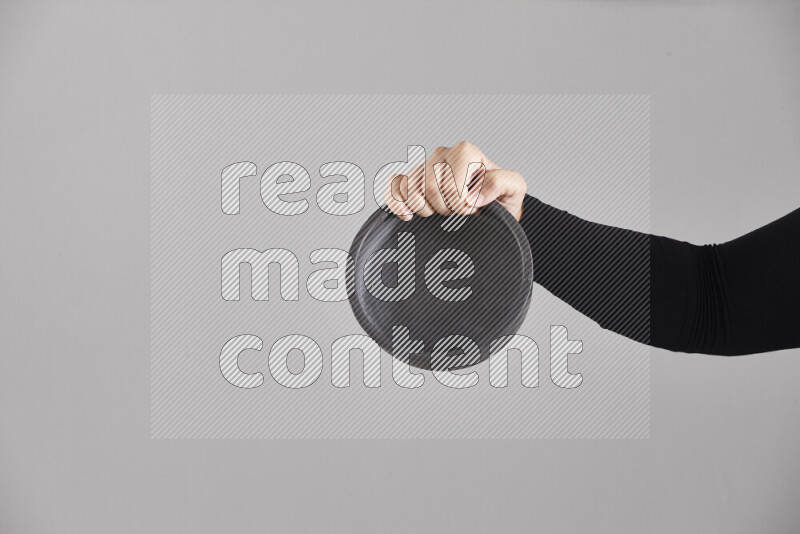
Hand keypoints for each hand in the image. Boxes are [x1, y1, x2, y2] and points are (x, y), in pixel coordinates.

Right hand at [384, 141, 526, 221]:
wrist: (493, 213)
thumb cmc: (502, 200)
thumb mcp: (514, 189)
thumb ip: (501, 182)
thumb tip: (474, 193)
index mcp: (465, 152)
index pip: (450, 183)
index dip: (460, 203)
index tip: (473, 209)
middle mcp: (442, 154)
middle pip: (429, 188)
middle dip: (445, 209)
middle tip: (460, 213)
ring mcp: (424, 167)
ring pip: (410, 190)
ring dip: (425, 209)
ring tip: (442, 212)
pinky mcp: (411, 181)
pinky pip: (394, 186)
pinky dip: (396, 202)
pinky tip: (408, 216)